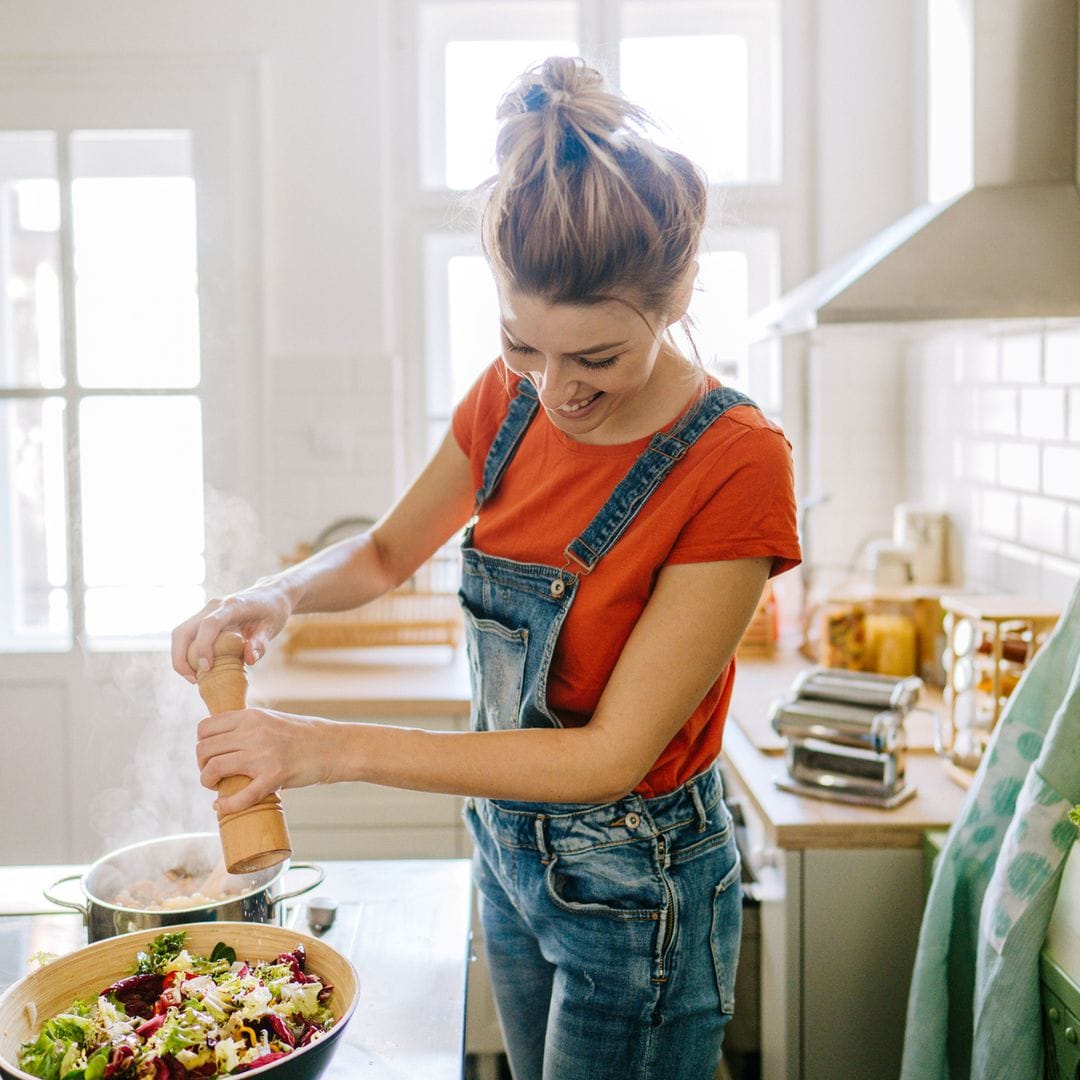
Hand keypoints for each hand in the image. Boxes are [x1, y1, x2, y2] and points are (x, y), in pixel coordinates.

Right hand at [172, 581, 292, 682]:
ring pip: (180, 634)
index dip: (204, 646)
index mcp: (233, 606)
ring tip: (195, 678)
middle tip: (194, 680)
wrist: (270, 594)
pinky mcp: (203, 617)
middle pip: (183, 631)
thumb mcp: (273, 627)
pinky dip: (186, 653)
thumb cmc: (273, 610)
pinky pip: (187, 635)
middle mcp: (214, 606)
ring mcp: (206, 611)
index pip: (209, 624)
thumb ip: (261, 643)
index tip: (206, 668)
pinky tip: (199, 668)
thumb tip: (249, 660)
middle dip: (181, 658)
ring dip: (180, 657)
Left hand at [195, 707, 335, 814]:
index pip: (205, 727)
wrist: (334, 747)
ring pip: (213, 769)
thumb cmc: (304, 736)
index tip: (211, 754)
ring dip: (208, 782)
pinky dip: (226, 806)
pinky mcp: (274, 777)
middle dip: (202, 765)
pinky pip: (240, 797)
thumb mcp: (272, 720)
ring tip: (217, 787)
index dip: (202, 744)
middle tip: (214, 774)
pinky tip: (222, 807)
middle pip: (204, 749)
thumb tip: (223, 741)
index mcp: (251, 716)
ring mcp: (263, 755)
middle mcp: (253, 732)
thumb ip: (248, 727)